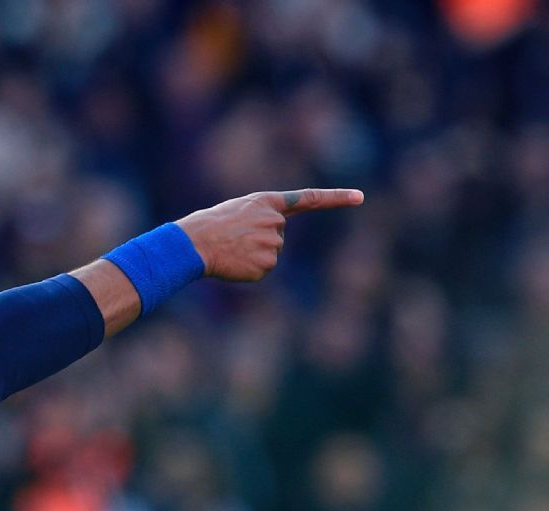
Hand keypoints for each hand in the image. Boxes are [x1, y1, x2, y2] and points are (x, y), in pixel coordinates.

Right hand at [177, 188, 363, 281]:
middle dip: (258, 239)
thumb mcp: (237, 211)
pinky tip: (234, 263)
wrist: (193, 244)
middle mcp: (275, 222)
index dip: (335, 199)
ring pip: (271, 254)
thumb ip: (260, 219)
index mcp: (267, 203)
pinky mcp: (266, 265)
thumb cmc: (209, 226)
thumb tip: (271, 246)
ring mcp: (273, 244)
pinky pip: (262, 270)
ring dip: (252, 255)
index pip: (308, 199)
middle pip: (277, 235)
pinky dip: (248, 270)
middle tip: (232, 238)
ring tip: (230, 250)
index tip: (360, 197)